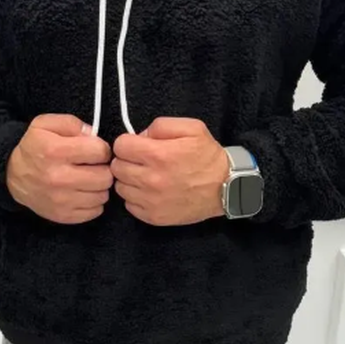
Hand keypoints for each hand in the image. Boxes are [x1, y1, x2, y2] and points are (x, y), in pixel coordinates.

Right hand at [6, 114, 112, 223]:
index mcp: (55, 151)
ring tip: (88, 179)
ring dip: (99, 186)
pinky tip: (83, 192)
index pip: (100, 151)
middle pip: (105, 176)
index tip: (94, 150)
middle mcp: (58, 178)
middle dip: (103, 168)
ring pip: (102, 195)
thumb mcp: (46, 124)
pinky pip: (95, 211)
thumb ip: (72, 124)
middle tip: (94, 166)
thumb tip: (94, 136)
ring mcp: (61, 200)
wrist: (12, 176)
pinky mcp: (63, 215)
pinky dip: (93, 202)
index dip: (101, 148)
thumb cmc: (34, 147)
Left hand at [111, 118, 228, 226]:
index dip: (128, 143)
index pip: (120, 146)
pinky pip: (129, 205)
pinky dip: (136, 198)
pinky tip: (150, 192)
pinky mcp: (154, 217)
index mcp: (158, 155)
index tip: (138, 146)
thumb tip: (140, 136)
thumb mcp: (191, 128)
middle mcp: (151, 179)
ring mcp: (151, 201)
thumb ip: (160, 125)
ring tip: (147, 177)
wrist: (227, 187)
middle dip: (127, 161)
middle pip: (116, 167)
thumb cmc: (208, 156)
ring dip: (130, 180)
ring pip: (120, 187)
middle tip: (142, 161)